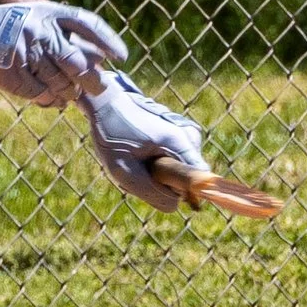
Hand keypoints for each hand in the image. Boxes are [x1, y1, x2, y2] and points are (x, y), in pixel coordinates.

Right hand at [0, 3, 126, 105]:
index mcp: (49, 12)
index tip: (121, 57)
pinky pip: (41, 94)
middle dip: (92, 80)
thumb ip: (63, 35)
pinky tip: (50, 99)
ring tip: (68, 95)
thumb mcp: (35, 18)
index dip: (108, 40)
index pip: (87, 24)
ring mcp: (25, 52)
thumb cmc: (8, 28)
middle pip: (77, 63)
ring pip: (61, 83)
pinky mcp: (12, 73)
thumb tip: (99, 58)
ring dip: (68, 93)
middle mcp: (39, 30)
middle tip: (98, 88)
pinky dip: (49, 100)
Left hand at [79, 71, 205, 211]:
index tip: (160, 187)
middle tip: (135, 167)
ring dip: (156, 172)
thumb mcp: (123, 169)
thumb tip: (175, 205)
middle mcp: (189, 135)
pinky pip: (174, 160)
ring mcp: (186, 132)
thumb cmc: (112, 132)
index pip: (200, 178)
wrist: (105, 101)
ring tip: (135, 157)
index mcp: (180, 141)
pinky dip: (156, 163)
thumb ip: (151, 192)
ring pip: (179, 170)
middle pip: (187, 177)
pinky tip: (139, 152)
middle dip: (162, 181)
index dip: (185, 193)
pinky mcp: (179, 132)